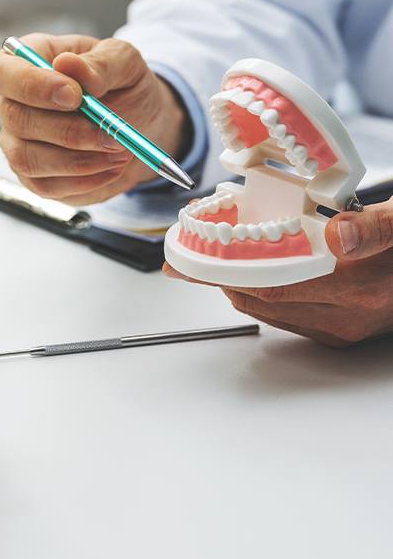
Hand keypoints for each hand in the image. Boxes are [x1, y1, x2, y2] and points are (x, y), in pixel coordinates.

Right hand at [0, 33, 188, 204]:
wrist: (140, 124)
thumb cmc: (123, 85)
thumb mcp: (124, 62)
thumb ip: (100, 63)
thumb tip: (68, 65)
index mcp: (25, 63)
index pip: (2, 73)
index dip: (32, 85)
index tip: (75, 95)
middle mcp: (11, 103)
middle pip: (16, 120)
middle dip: (68, 131)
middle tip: (111, 133)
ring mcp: (17, 142)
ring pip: (27, 159)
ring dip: (78, 160)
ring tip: (118, 150)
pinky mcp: (32, 176)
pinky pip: (46, 186)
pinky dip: (85, 180)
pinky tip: (111, 167)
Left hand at [164, 198, 392, 346]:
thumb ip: (377, 226)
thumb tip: (341, 236)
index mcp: (361, 285)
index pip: (272, 283)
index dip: (224, 272)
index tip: (188, 262)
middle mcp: (350, 315)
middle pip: (263, 300)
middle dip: (217, 280)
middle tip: (184, 262)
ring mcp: (345, 327)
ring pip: (271, 312)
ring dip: (235, 288)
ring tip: (208, 265)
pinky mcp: (342, 332)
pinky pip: (287, 318)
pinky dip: (260, 296)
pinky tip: (249, 277)